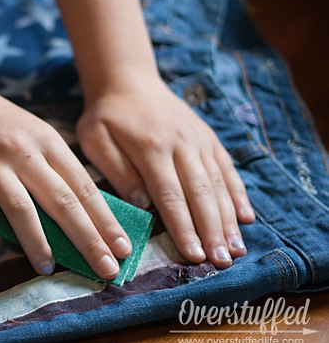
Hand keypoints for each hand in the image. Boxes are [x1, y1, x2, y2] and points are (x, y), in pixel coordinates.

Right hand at [0, 75, 132, 278]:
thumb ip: (54, 167)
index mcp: (46, 140)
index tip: (123, 247)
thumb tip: (80, 214)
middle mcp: (22, 152)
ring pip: (21, 211)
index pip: (84, 186)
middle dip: (88, 240)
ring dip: (37, 244)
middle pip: (62, 202)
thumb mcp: (33, 132)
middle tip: (106, 269)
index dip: (106, 220)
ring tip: (48, 268)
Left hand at [76, 75, 254, 268]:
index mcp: (151, 147)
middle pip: (200, 193)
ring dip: (229, 218)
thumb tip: (142, 205)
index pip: (170, 195)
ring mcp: (198, 140)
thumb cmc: (106, 115)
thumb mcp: (96, 139)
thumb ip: (117, 171)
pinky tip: (246, 217)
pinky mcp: (208, 137)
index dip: (183, 227)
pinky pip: (227, 168)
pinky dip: (238, 194)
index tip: (193, 255)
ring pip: (218, 183)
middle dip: (212, 230)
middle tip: (221, 262)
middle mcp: (181, 144)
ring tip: (235, 249)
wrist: (128, 80)